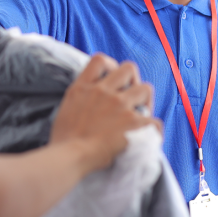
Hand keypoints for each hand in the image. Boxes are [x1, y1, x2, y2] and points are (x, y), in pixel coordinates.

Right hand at [49, 54, 159, 171]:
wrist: (69, 156)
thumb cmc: (62, 140)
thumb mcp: (65, 109)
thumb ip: (80, 100)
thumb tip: (89, 106)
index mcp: (83, 87)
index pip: (100, 60)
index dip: (112, 66)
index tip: (114, 78)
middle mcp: (102, 91)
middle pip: (129, 69)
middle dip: (133, 81)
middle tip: (132, 98)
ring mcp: (120, 105)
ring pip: (146, 89)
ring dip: (145, 102)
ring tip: (141, 115)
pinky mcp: (133, 123)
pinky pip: (155, 121)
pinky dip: (153, 129)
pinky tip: (148, 137)